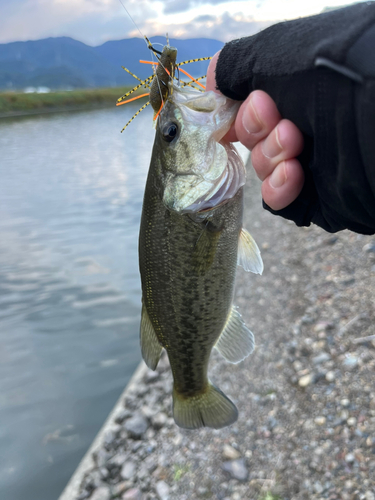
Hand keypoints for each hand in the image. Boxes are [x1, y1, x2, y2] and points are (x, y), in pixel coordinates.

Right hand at [207, 52, 304, 210]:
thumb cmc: (332, 81)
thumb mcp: (274, 57)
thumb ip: (234, 67)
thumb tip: (212, 81)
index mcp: (293, 88)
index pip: (245, 103)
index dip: (228, 110)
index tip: (222, 109)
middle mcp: (301, 124)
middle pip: (251, 135)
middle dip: (253, 127)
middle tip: (270, 114)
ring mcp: (306, 161)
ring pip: (261, 167)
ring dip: (269, 155)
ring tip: (291, 141)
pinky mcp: (313, 195)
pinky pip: (277, 199)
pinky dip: (277, 187)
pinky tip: (291, 172)